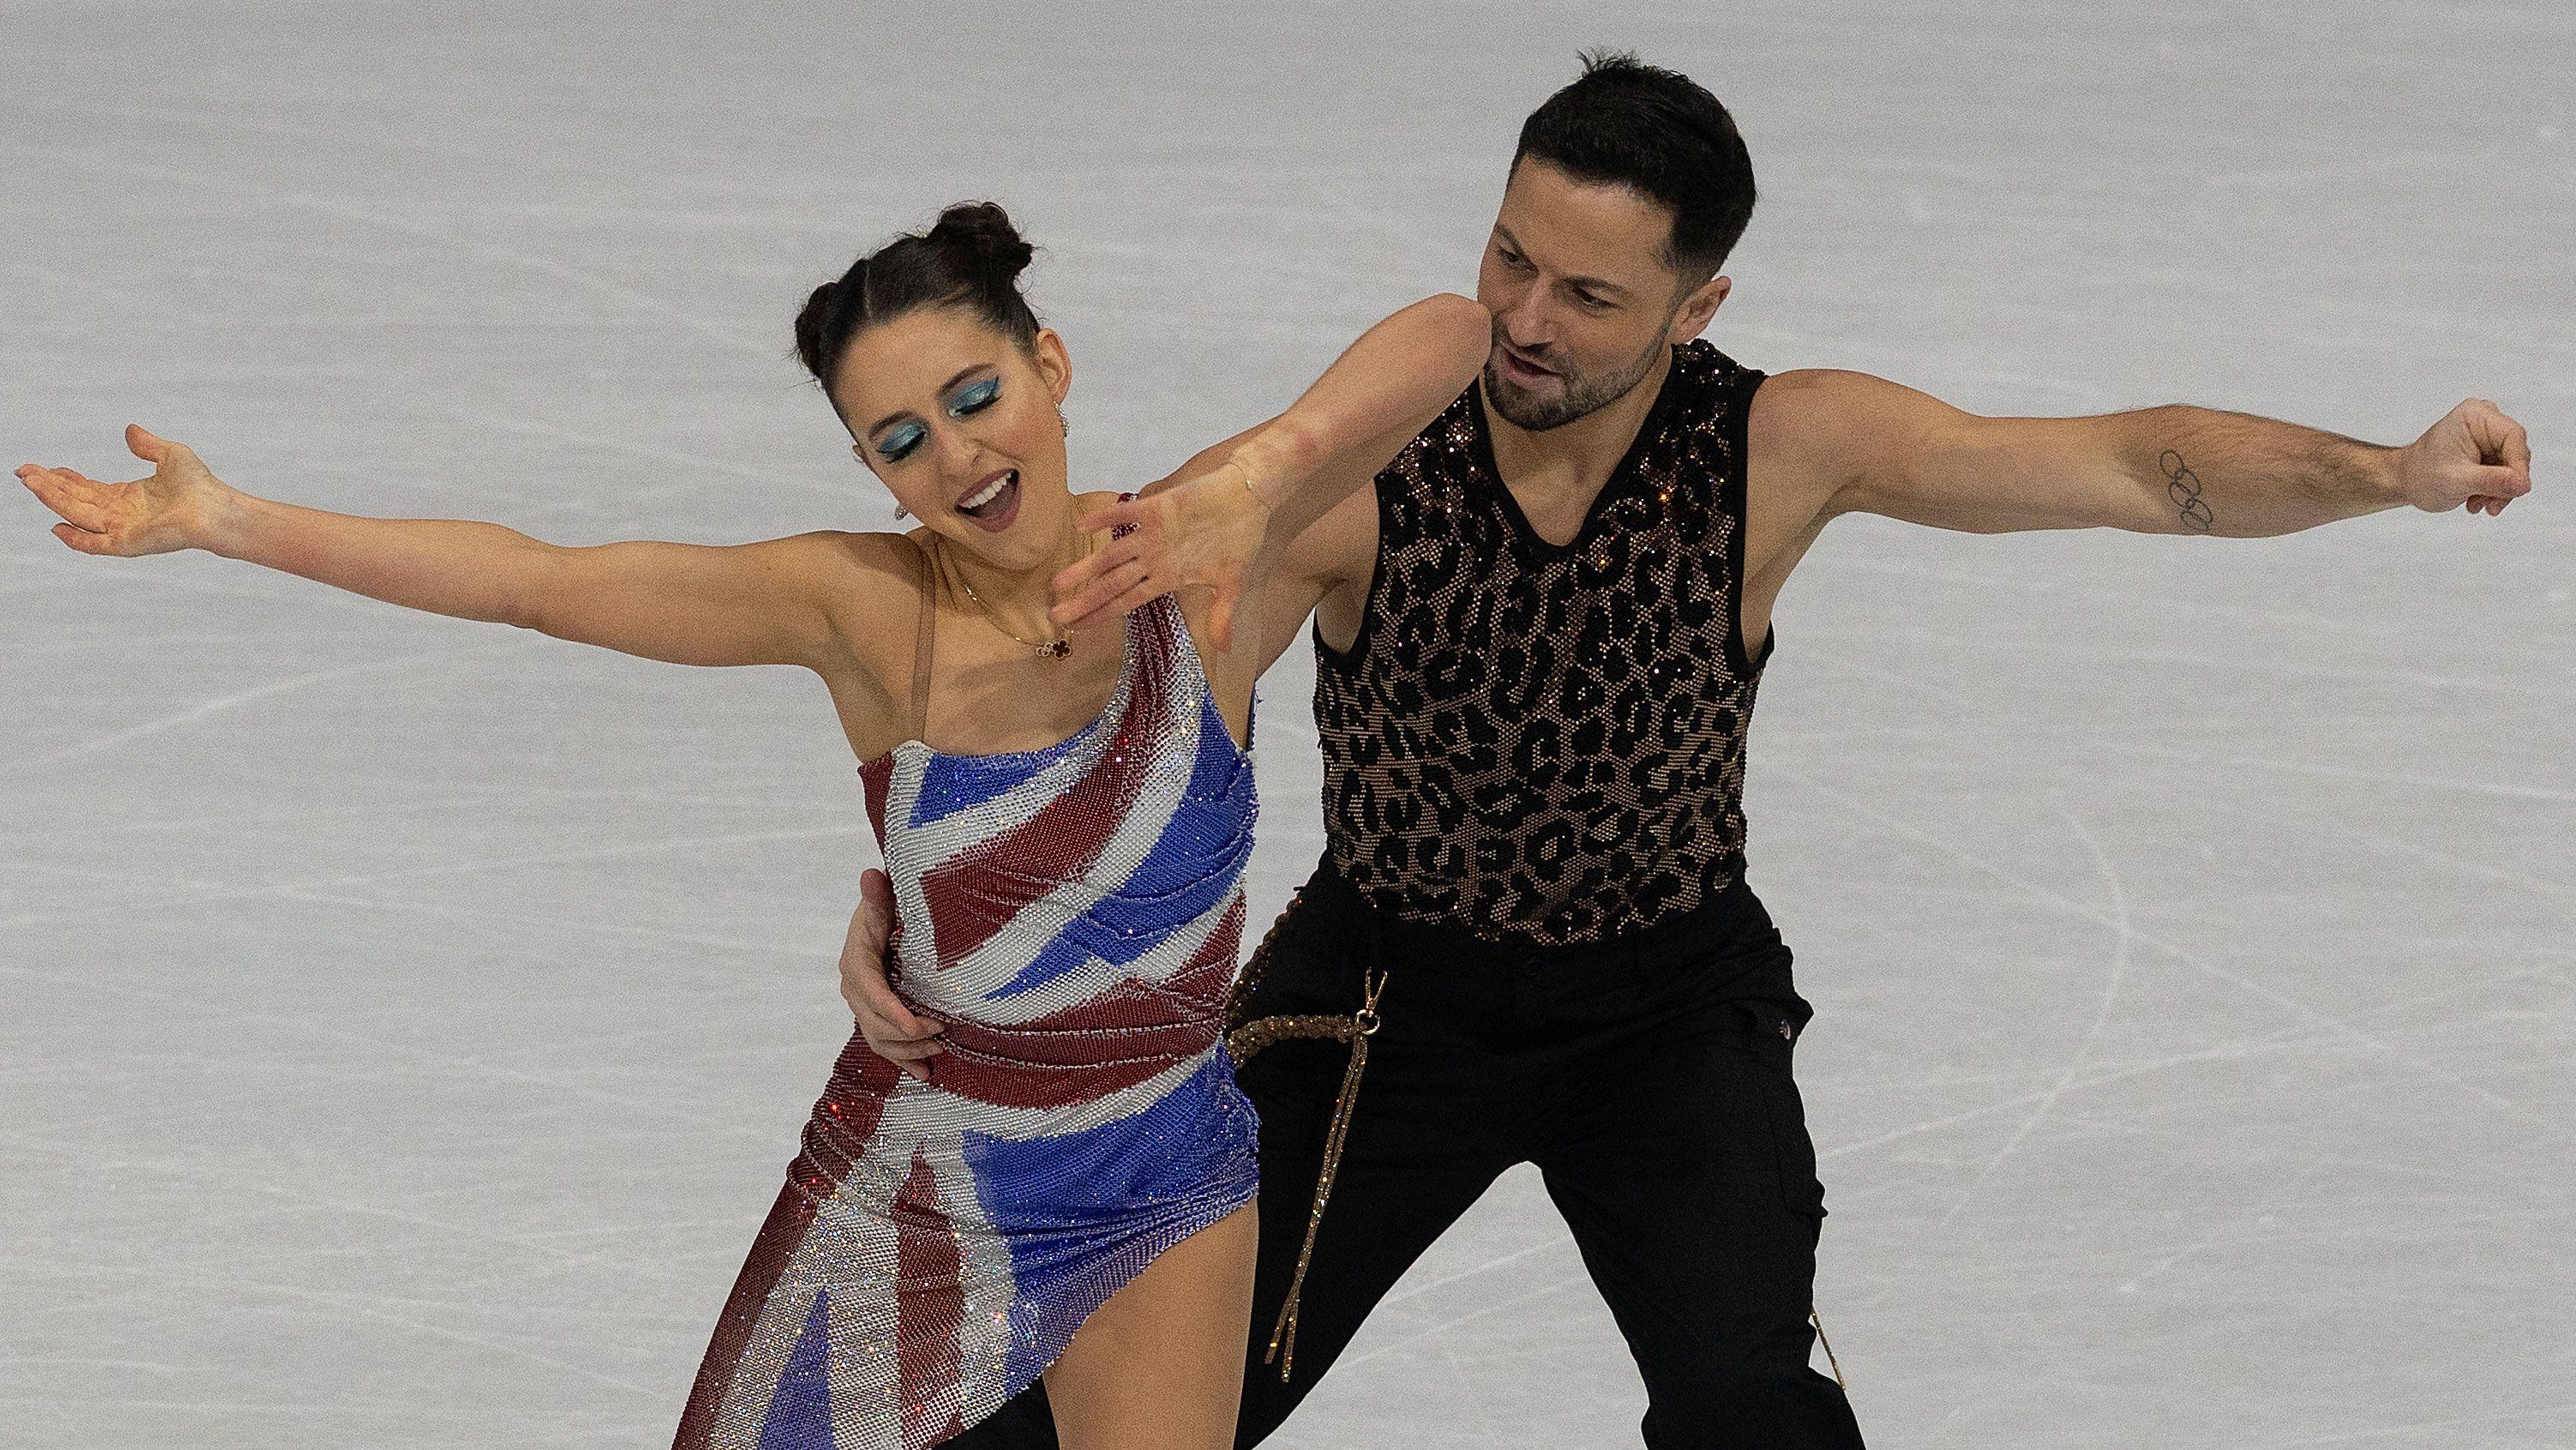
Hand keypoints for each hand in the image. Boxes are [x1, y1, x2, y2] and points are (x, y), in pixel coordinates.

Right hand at [17, 424, 232, 555]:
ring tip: (31, 482)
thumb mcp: (170, 455)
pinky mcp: (128, 543)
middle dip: (49, 486)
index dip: (63, 478)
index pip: (87, 489)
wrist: (216, 508)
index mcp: (128, 497)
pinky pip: (95, 544)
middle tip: (24, 471)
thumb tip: (130, 431)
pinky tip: (57, 528)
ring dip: (53, 500)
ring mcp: (123, 530)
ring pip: (78, 515)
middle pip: (76, 500)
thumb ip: (147, 445)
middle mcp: (121, 515)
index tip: (42, 467)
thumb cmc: (201, 486)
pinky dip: (76, 539)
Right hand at [838, 867, 943, 1081]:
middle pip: (875, 1022)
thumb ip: (877, 893)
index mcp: (856, 961)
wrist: (884, 917)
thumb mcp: (883, 900)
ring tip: (939, 1051)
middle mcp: (855, 987)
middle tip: (943, 1031)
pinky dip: (903, 1061)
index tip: (916, 1025)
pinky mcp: (875, 1015)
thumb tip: (870, 875)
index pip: (870, 991)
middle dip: (908, 1033)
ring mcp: (864, 1005)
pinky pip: (885, 1044)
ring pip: (880, 1038)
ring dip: (909, 1050)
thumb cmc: (887, 907)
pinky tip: (924, 1074)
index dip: (891, 1011)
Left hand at [1048, 453, 1275, 649]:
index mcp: (1167, 576)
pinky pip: (1127, 514)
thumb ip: (1223, 615)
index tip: (1077, 629)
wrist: (1250, 498)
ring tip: (1058, 583)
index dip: (1101, 615)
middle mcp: (1153, 557)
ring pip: (1112, 555)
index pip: (1127, 601)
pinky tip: (1082, 526)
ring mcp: (1153, 534)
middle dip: (1084, 601)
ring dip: (1086, 568)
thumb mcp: (1233, 583)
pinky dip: (1106, 519)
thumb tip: (1225, 650)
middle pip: (1112, 584)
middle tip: (1055, 617)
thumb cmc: (1241, 538)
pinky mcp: (1158, 507)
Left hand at [2400, 398, 2532, 516]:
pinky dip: (2495, 490)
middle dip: (2506, 483)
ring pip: (2513, 466)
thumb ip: (2491, 481)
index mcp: (2475, 415)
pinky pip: (2506, 472)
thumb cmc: (2421, 475)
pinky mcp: (2490, 451)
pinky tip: (2475, 501)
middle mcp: (2485, 420)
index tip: (2519, 490)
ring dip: (2499, 491)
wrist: (2405, 482)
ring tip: (2477, 505)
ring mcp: (2489, 436)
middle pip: (2516, 452)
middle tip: (2492, 506)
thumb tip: (2522, 485)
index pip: (2513, 436)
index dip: (2519, 465)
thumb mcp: (2456, 481)